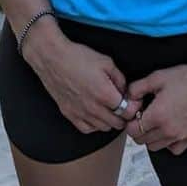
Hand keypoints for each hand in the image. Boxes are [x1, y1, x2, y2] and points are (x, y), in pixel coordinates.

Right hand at [25, 36, 141, 134]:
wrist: (53, 58)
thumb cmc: (78, 57)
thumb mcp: (106, 61)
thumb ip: (120, 78)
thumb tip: (125, 90)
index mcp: (105, 94)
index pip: (127, 112)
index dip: (133, 107)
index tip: (132, 101)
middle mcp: (94, 108)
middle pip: (117, 123)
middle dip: (124, 115)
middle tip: (123, 105)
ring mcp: (81, 113)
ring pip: (104, 128)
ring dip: (110, 120)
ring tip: (109, 108)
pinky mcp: (70, 114)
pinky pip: (87, 129)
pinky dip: (95, 124)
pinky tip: (95, 113)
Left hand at [124, 64, 186, 154]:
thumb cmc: (186, 78)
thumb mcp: (157, 77)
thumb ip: (137, 88)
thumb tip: (128, 97)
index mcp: (157, 116)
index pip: (132, 131)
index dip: (129, 122)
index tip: (134, 115)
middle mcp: (168, 130)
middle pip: (142, 140)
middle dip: (138, 129)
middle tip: (144, 116)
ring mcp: (181, 136)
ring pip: (155, 147)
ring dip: (151, 137)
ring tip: (156, 121)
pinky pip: (173, 149)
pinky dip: (168, 143)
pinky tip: (169, 129)